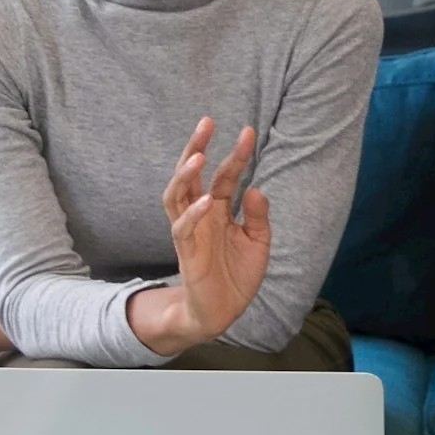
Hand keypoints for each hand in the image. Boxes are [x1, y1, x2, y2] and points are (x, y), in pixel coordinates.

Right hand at [139, 118, 269, 351]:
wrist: (222, 313)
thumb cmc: (236, 275)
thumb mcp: (257, 242)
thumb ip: (257, 216)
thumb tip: (256, 188)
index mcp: (218, 210)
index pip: (224, 175)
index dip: (235, 154)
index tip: (247, 130)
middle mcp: (201, 216)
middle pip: (190, 175)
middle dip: (196, 147)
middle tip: (207, 121)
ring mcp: (191, 232)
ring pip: (177, 196)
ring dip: (185, 175)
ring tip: (197, 156)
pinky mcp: (187, 253)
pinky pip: (183, 229)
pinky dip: (193, 214)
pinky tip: (206, 200)